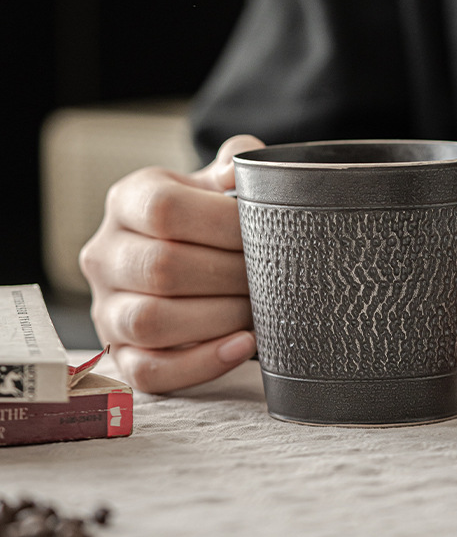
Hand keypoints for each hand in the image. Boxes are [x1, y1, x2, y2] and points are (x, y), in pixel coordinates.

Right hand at [79, 134, 264, 392]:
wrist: (190, 255)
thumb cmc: (208, 219)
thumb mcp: (218, 183)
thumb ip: (235, 166)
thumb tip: (242, 172)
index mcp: (128, 200)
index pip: (164, 208)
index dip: (222, 223)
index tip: (263, 232)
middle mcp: (107, 253)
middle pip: (161, 268)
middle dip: (229, 274)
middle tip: (270, 275)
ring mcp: (107, 307)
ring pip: (150, 321)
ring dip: (218, 317)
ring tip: (257, 309)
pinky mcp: (120, 353)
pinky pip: (150, 371)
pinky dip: (202, 363)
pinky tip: (242, 345)